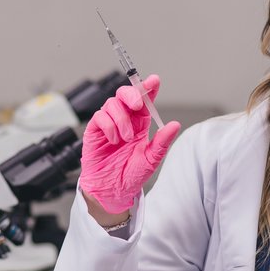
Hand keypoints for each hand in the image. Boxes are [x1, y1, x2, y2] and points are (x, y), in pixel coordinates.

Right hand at [79, 74, 180, 214]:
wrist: (112, 190)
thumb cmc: (130, 175)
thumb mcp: (151, 159)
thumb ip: (162, 142)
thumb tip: (174, 125)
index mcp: (139, 124)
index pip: (145, 100)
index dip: (148, 87)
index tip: (154, 80)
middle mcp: (124, 120)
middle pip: (125, 94)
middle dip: (132, 94)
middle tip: (138, 104)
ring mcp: (108, 124)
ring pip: (112, 103)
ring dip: (121, 119)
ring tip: (125, 139)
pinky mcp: (95, 130)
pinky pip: (100, 117)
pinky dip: (108, 126)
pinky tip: (113, 140)